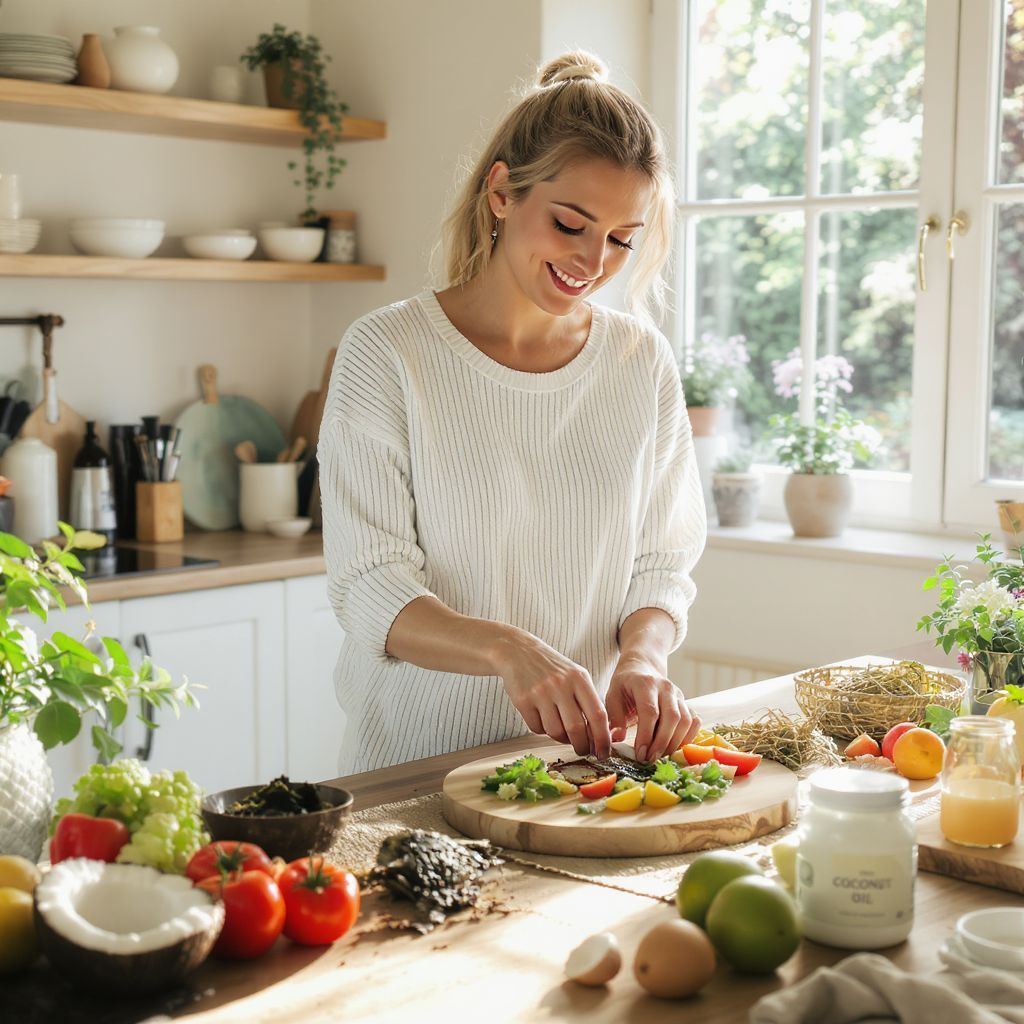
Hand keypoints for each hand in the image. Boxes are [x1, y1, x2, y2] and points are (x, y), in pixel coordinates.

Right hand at [492, 630, 611, 757]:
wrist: (519, 652)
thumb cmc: (553, 669)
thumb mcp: (576, 677)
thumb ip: (588, 702)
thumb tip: (599, 737)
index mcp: (579, 679)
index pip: (598, 714)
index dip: (603, 738)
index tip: (604, 752)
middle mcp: (561, 685)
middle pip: (576, 729)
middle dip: (582, 746)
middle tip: (582, 750)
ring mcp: (541, 692)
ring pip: (555, 732)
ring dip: (560, 738)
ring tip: (559, 729)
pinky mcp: (523, 700)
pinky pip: (536, 728)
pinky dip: (541, 729)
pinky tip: (541, 717)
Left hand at [605, 654, 699, 761]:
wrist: (642, 667)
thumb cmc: (625, 684)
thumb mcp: (612, 695)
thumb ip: (615, 716)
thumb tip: (618, 739)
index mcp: (645, 683)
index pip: (650, 712)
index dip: (646, 735)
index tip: (640, 754)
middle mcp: (666, 687)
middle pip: (672, 718)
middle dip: (661, 743)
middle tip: (649, 759)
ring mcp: (679, 695)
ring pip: (685, 721)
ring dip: (674, 743)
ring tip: (659, 756)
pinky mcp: (686, 702)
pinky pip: (694, 722)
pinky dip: (687, 738)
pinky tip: (673, 747)